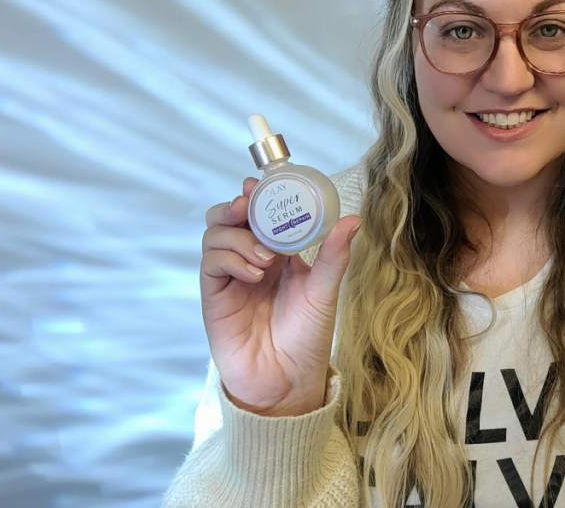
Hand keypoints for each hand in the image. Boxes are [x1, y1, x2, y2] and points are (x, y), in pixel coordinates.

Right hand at [199, 177, 360, 416]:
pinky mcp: (215, 295)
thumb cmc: (307, 337)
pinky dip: (230, 258)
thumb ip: (334, 256)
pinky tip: (255, 273)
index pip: (262, 212)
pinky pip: (211, 262)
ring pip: (216, 233)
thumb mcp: (324, 292)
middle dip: (238, 205)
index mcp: (280, 253)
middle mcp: (252, 259)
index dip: (259, 194)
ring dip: (238, 235)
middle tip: (249, 206)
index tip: (261, 183)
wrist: (286, 382)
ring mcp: (230, 276)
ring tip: (265, 258)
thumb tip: (353, 219)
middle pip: (230, 216)